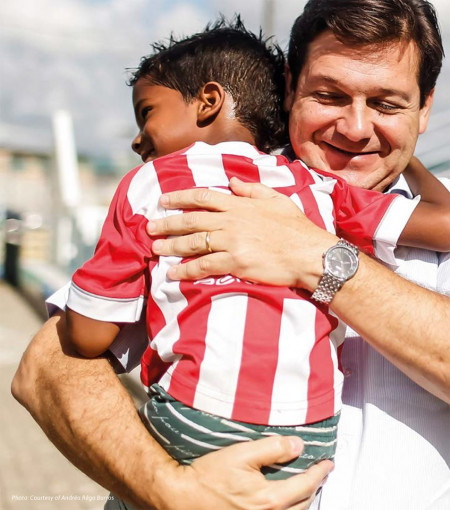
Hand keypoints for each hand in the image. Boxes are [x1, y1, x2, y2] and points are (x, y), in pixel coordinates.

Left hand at [148, 178, 336, 290]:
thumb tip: (233, 182)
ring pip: (193, 242)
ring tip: (155, 249)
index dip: (180, 197)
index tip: (163, 200)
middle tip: (150, 227)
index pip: (202, 196)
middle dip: (167, 223)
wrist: (310, 254)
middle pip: (191, 220)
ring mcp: (232, 242)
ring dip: (171, 246)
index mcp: (239, 204)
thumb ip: (252, 189)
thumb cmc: (296, 228)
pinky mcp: (235, 263)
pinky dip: (186, 270)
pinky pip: (204, 266)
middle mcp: (231, 221)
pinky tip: (173, 273)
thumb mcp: (277, 200)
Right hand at [168, 435, 333, 509]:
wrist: (184, 496)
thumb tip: (297, 445)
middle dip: (315, 487)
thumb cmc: (209, 476)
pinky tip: (285, 500)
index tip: (328, 463)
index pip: (305, 485)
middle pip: (304, 503)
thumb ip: (272, 448)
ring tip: (307, 486)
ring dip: (304, 500)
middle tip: (321, 473)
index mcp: (269, 500)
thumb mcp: (241, 454)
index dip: (319, 472)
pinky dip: (290, 508)